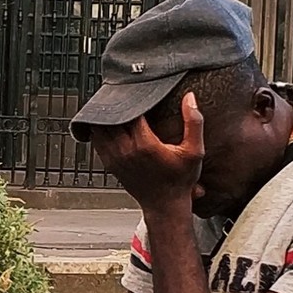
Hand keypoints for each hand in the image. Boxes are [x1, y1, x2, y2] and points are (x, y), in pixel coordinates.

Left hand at [90, 90, 204, 212]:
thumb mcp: (195, 151)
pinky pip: (97, 140)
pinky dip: (100, 128)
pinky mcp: (110, 164)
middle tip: (123, 89)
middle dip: (117, 102)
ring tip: (115, 102)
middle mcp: (127, 151)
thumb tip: (190, 98)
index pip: (131, 110)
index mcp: (146, 145)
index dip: (133, 95)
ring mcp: (116, 159)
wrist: (165, 206)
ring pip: (100, 128)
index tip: (137, 86)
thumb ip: (194, 123)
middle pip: (113, 116)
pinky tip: (108, 120)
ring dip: (106, 114)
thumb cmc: (181, 179)